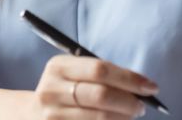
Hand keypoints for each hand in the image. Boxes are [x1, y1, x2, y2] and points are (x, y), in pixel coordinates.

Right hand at [26, 55, 159, 119]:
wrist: (30, 116)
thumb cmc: (64, 91)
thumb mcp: (72, 74)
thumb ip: (100, 75)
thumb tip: (142, 86)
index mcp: (58, 66)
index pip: (100, 69)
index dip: (129, 78)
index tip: (151, 86)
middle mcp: (51, 90)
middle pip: (101, 95)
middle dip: (129, 101)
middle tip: (142, 106)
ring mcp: (52, 116)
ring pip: (99, 118)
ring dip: (123, 118)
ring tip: (131, 115)